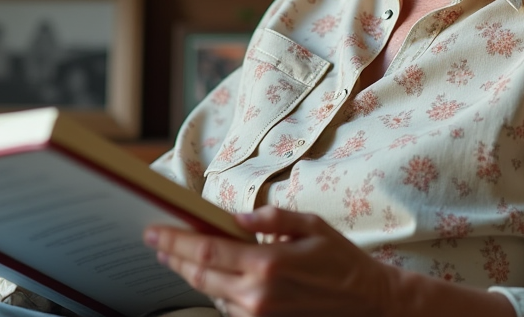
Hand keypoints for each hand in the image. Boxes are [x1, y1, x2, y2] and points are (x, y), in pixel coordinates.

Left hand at [144, 206, 392, 316]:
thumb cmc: (342, 261)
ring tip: (177, 257)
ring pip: (211, 295)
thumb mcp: (312, 226)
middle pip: (200, 276)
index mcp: (267, 264)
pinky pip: (230, 310)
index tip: (154, 232)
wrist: (369, 304)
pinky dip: (217, 293)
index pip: (206, 252)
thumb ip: (272, 219)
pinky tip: (213, 279)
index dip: (175, 242)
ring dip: (192, 276)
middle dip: (173, 257)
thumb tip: (237, 217)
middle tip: (155, 242)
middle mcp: (257, 295)